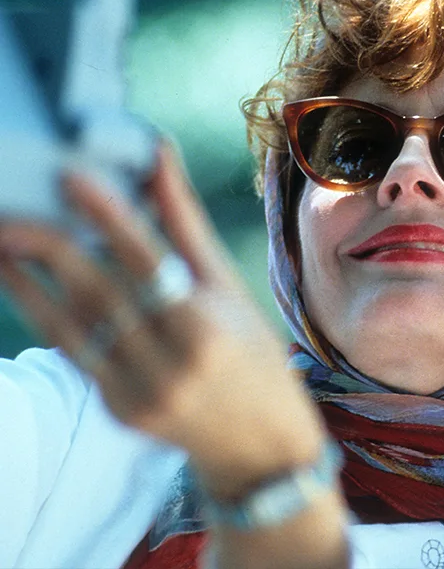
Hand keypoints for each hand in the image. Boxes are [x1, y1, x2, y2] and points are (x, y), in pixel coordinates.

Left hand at [0, 142, 325, 496]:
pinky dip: (46, 315)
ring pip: (72, 326)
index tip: (71, 176)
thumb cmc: (254, 354)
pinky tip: (21, 283)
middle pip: (99, 293)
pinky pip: (75, 354)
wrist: (261, 444)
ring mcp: (139, 393)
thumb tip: (159, 156)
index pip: (149, 261)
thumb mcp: (231, 288)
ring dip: (27, 282)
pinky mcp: (117, 411)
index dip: (109, 217)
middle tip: (10, 209)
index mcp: (207, 326)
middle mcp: (170, 363)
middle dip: (48, 247)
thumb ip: (186, 226)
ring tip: (1, 242)